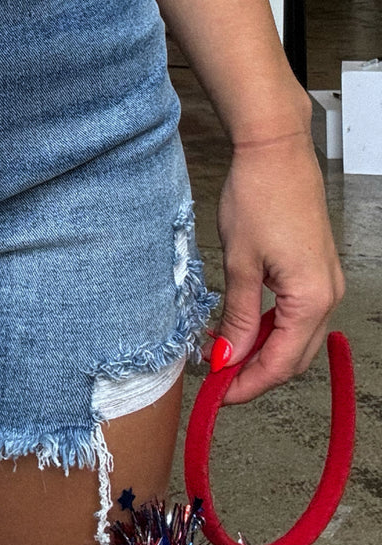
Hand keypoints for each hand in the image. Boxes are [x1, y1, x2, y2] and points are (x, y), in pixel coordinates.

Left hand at [209, 127, 345, 404]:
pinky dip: (270, 325)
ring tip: (222, 349)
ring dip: (262, 348)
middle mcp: (327, 294)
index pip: (281, 362)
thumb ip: (236, 315)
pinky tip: (241, 324)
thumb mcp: (239, 263)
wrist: (275, 152)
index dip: (248, 382)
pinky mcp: (316, 269)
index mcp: (311, 298)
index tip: (219, 392)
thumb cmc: (258, 197)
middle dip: (256, 371)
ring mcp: (326, 282)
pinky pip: (297, 313)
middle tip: (217, 377)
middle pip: (294, 356)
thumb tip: (227, 354)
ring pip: (296, 336)